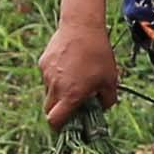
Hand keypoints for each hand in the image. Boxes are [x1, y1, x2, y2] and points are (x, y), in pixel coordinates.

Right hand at [36, 10, 121, 130]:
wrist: (82, 26)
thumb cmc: (99, 54)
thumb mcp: (111, 80)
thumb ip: (107, 100)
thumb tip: (102, 108)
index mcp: (70, 95)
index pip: (55, 121)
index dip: (59, 127)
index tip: (67, 126)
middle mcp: (55, 87)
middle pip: (49, 109)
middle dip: (58, 112)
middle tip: (72, 106)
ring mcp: (46, 75)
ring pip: (48, 92)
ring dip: (58, 93)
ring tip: (74, 79)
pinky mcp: (42, 63)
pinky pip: (47, 77)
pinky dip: (56, 77)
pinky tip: (69, 65)